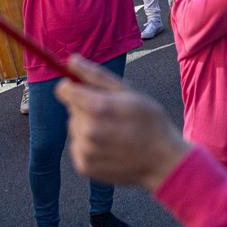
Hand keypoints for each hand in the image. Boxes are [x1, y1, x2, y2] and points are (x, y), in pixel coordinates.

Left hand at [55, 55, 189, 191]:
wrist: (162, 160)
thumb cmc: (149, 121)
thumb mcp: (129, 91)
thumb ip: (96, 75)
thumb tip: (71, 59)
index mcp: (98, 108)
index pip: (64, 90)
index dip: (74, 87)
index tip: (87, 90)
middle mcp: (88, 131)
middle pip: (71, 109)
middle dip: (86, 107)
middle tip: (112, 114)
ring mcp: (85, 151)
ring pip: (74, 127)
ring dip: (87, 126)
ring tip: (113, 131)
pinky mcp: (84, 166)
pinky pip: (77, 146)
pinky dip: (88, 144)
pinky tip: (109, 146)